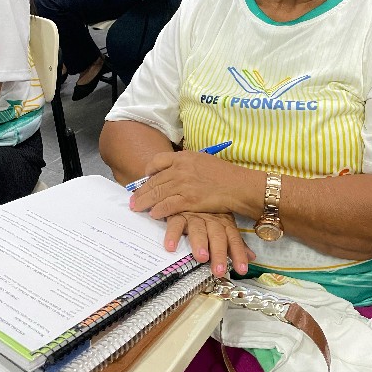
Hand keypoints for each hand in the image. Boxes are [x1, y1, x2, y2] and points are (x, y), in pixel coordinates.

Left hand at [129, 150, 254, 218]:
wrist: (238, 185)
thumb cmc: (224, 174)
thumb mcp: (204, 161)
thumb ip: (187, 164)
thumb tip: (174, 172)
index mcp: (184, 156)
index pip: (158, 161)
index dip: (148, 171)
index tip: (145, 178)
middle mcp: (181, 168)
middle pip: (155, 180)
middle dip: (141, 191)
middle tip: (132, 199)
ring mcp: (184, 184)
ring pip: (157, 193)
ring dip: (144, 202)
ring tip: (136, 208)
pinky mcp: (189, 200)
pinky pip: (168, 206)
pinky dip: (158, 210)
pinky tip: (153, 214)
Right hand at [164, 211, 254, 276]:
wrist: (187, 194)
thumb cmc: (207, 215)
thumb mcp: (223, 226)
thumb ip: (235, 243)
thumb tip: (252, 256)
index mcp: (224, 223)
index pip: (233, 239)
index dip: (238, 253)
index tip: (242, 270)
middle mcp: (211, 219)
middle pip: (217, 236)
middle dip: (219, 253)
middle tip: (219, 270)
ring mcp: (194, 217)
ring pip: (198, 230)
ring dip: (200, 243)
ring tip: (201, 258)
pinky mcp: (177, 215)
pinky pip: (175, 224)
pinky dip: (173, 235)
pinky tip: (171, 247)